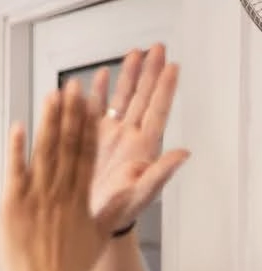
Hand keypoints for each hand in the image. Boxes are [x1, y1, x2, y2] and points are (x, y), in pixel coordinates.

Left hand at [0, 80, 127, 270]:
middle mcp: (61, 194)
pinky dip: (17, 149)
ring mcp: (37, 199)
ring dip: (48, 123)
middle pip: (68, 146)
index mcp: (81, 198)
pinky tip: (19, 126)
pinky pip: (15, 172)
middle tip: (73, 85)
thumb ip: (111, 210)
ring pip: (44, 153)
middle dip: (70, 114)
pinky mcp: (13, 208)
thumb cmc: (70, 269)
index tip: (89, 103)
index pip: (86, 154)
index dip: (87, 126)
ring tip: (51, 95)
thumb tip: (130, 194)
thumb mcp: (98, 237)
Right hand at [88, 45, 188, 227]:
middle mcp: (127, 138)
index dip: (166, 88)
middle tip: (157, 49)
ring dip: (127, 76)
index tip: (173, 66)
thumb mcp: (140, 196)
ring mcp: (108, 137)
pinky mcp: (88, 140)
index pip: (157, 110)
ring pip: (121, 99)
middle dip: (150, 71)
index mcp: (142, 148)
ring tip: (134, 54)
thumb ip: (160, 174)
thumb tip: (183, 154)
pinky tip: (100, 77)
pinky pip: (94, 111)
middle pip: (142, 97)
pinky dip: (96, 93)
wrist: (88, 221)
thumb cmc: (116, 213)